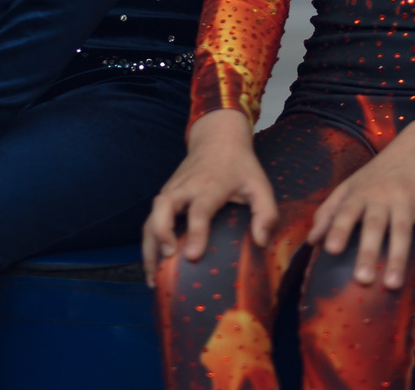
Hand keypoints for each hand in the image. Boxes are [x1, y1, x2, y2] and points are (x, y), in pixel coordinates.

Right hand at [143, 109, 275, 281]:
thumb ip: (266, 213)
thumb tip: (261, 242)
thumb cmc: (240, 166)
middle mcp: (185, 188)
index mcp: (210, 185)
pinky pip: (150, 220)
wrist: (217, 138)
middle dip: (161, 233)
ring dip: (149, 245)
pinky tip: (152, 266)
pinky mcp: (164, 196)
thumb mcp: (260, 184)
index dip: (196, 232)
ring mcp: (171, 191)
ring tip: (153, 277)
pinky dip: (148, 242)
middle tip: (168, 258)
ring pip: (151, 216)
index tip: (192, 256)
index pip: (199, 210)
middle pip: (163, 207)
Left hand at [307, 119, 414, 290]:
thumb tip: (311, 241)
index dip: (338, 229)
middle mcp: (382, 195)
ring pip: (402, 230)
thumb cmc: (376, 175)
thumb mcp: (349, 186)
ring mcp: (407, 199)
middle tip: (362, 280)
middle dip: (368, 251)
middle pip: (375, 224)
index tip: (330, 250)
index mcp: (360, 192)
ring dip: (398, 258)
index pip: (346, 211)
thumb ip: (329, 211)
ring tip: (392, 285)